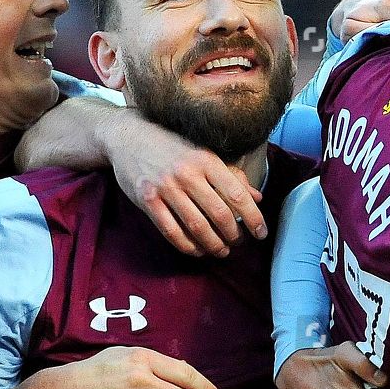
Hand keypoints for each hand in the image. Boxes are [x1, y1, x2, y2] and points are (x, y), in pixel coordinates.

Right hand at [110, 122, 265, 256]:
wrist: (129, 137)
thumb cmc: (172, 147)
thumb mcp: (204, 154)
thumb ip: (232, 175)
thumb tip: (257, 197)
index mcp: (206, 160)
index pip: (237, 194)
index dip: (253, 218)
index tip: (261, 232)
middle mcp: (187, 173)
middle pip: (219, 214)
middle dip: (233, 235)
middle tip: (238, 243)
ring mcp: (166, 187)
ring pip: (196, 226)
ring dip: (213, 244)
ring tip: (221, 251)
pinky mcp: (148, 200)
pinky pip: (171, 231)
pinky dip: (187, 246)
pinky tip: (197, 250)